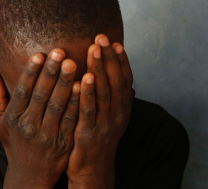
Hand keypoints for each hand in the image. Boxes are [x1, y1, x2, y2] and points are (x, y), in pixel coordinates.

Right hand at [0, 50, 81, 188]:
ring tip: (73, 63)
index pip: (22, 91)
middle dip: (50, 72)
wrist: (30, 175)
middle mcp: (29, 126)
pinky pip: (71, 119)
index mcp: (12, 118)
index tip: (39, 54)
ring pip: (57, 106)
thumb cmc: (14, 143)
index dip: (30, 73)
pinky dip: (76, 102)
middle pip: (41, 95)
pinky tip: (82, 86)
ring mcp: (47, 136)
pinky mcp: (63, 143)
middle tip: (59, 52)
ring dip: (65, 83)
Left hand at [67, 35, 133, 188]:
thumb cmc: (96, 139)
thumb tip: (113, 76)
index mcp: (122, 109)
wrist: (93, 171)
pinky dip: (87, 94)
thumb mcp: (107, 116)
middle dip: (108, 58)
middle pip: (115, 81)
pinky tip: (83, 79)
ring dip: (99, 69)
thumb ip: (110, 97)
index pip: (124, 79)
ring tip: (94, 50)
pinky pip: (88, 111)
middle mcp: (117, 114)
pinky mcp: (89, 133)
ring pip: (104, 92)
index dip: (120, 60)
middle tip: (101, 37)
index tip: (114, 42)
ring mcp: (105, 124)